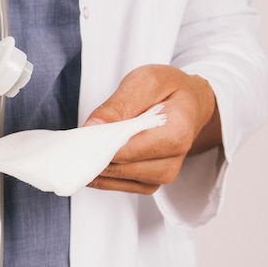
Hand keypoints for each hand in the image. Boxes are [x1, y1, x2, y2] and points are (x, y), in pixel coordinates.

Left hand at [83, 65, 221, 193]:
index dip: (98, 144)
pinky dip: (100, 173)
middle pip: (119, 167)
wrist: (190, 104)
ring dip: (95, 164)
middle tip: (77, 138)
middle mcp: (172, 161)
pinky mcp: (150, 182)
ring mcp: (161, 176)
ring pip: (114, 179)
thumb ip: (118, 105)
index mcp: (176, 133)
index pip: (127, 150)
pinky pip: (116, 184)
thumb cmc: (169, 90)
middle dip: (93, 153)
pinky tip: (94, 156)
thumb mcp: (145, 82)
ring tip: (86, 143)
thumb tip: (92, 127)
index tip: (79, 137)